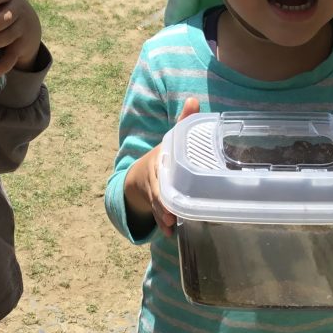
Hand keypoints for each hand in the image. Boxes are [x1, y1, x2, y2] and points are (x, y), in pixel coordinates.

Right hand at [123, 98, 199, 236]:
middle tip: (172, 215)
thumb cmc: (164, 156)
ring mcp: (152, 191)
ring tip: (170, 227)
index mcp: (159, 158)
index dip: (163, 178)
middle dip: (162, 203)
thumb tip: (193, 99)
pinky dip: (163, 224)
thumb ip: (184, 121)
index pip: (160, 167)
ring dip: (162, 216)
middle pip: (156, 190)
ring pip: (156, 204)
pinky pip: (157, 214)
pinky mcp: (155, 204)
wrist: (139, 174)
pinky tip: (171, 234)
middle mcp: (153, 175)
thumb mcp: (172, 138)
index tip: (168, 187)